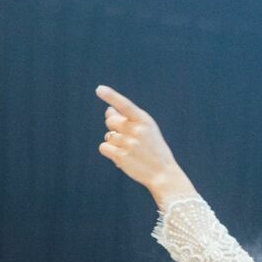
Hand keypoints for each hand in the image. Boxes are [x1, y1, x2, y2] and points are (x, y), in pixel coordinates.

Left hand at [95, 87, 196, 206]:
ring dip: (114, 142)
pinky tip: (120, 156)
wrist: (162, 173)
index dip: (111, 96)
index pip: (125, 105)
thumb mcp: (146, 130)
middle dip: (113, 126)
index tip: (99, 89)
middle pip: (111, 121)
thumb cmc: (153, 148)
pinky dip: (109, 151)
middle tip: (126, 136)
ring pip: (107, 135)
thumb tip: (108, 110)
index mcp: (144, 120)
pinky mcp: (121, 156)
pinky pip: (104, 147)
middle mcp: (136, 130)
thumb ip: (128, 119)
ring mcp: (128, 144)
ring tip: (129, 150)